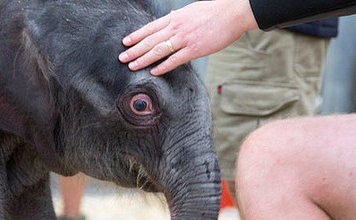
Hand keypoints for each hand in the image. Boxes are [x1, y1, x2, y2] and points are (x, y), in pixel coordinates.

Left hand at [118, 0, 257, 74]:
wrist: (233, 13)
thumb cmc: (214, 11)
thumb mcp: (191, 11)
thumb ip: (178, 18)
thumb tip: (169, 19)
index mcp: (175, 18)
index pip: (150, 28)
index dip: (136, 36)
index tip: (125, 42)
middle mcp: (176, 28)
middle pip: (150, 40)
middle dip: (134, 50)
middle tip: (122, 58)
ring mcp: (184, 39)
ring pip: (158, 50)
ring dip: (143, 59)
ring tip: (132, 66)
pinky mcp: (194, 49)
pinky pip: (174, 60)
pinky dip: (163, 66)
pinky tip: (153, 72)